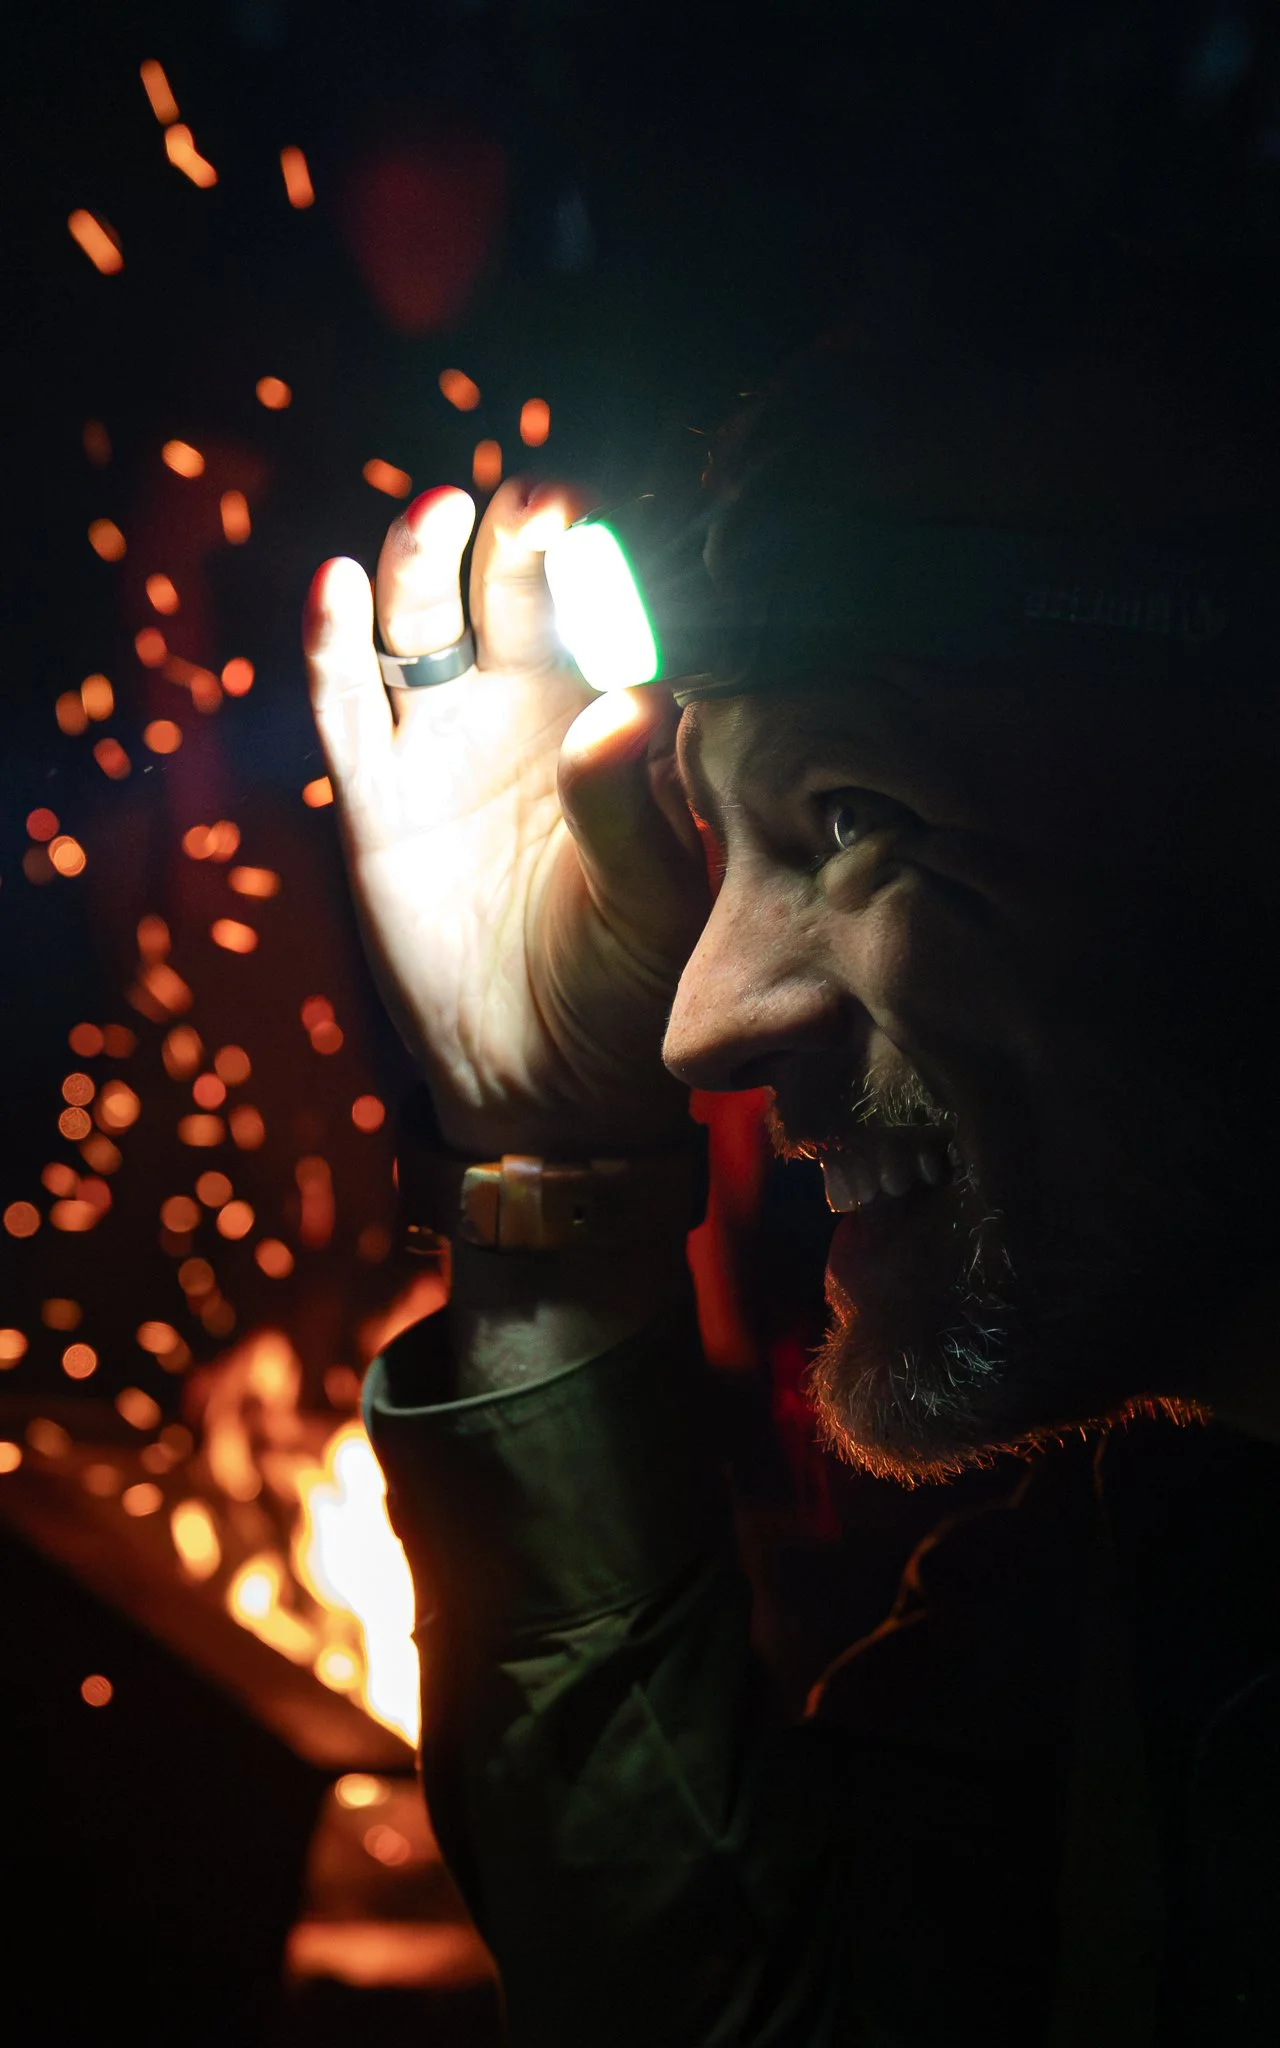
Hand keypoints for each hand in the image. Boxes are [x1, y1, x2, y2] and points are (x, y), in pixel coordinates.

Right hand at [303, 479, 708, 1155]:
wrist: (545, 1082)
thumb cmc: (629, 988)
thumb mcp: (654, 906)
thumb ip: (633, 810)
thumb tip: (626, 709)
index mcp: (610, 722)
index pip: (607, 614)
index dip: (606, 561)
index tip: (616, 525)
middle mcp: (525, 714)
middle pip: (512, 591)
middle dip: (522, 536)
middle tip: (542, 503)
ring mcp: (444, 748)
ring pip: (423, 625)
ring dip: (424, 562)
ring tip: (440, 514)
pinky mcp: (377, 798)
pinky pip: (347, 707)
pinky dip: (334, 645)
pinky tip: (340, 586)